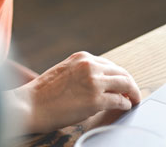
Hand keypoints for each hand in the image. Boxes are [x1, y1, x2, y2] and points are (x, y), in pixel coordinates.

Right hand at [9, 51, 140, 134]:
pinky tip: (125, 107)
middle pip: (121, 72)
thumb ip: (82, 72)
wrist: (31, 104)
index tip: (123, 84)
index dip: (119, 76)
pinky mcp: (96, 100)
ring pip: (125, 84)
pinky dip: (126, 104)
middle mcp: (89, 66)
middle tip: (134, 94)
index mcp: (81, 57)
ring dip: (133, 93)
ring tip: (134, 101)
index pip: (110, 64)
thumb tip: (100, 81)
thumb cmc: (44, 92)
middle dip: (130, 84)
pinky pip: (120, 101)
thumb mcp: (64, 71)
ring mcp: (93, 82)